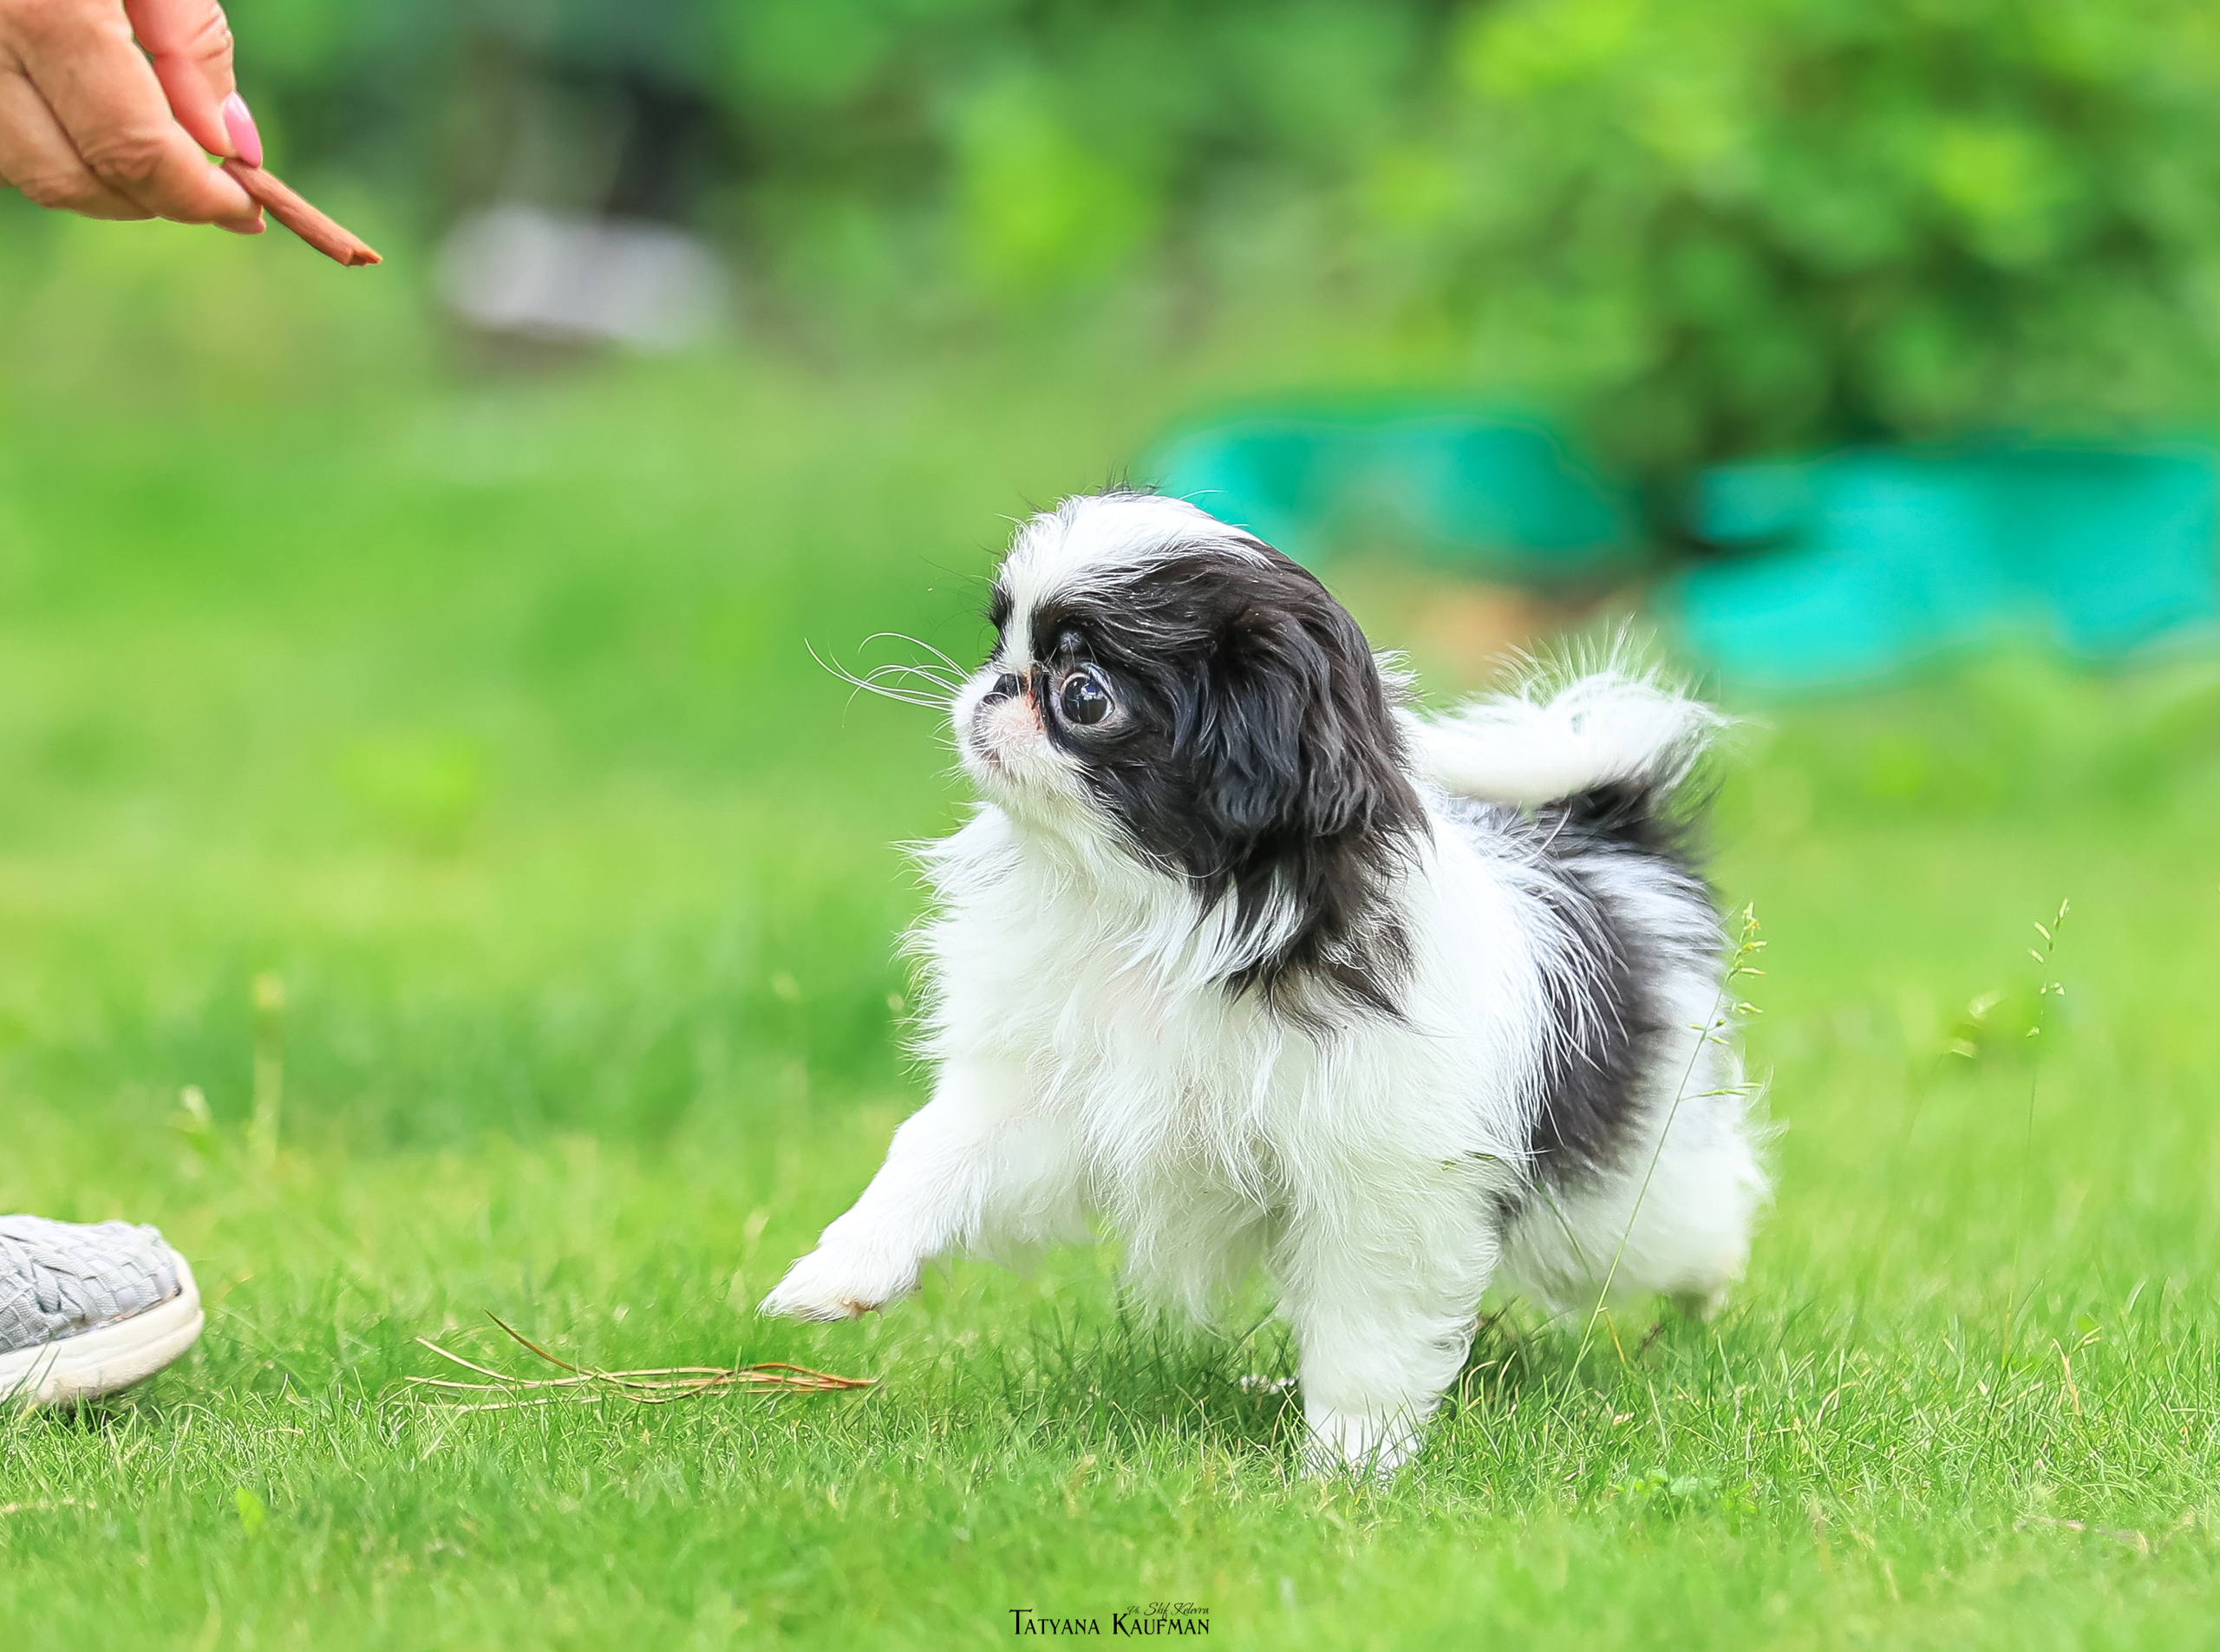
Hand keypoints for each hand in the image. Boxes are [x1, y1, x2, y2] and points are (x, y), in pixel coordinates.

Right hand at [0, 0, 261, 230]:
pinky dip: (54, 146)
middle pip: (70, 179)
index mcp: (44, 12)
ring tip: (157, 143)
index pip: (132, 149)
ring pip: (25, 171)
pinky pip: (2, 138)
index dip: (199, 193)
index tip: (248, 204)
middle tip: (213, 188)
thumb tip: (229, 144)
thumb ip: (193, 42)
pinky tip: (91, 115)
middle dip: (151, 197)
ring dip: (98, 177)